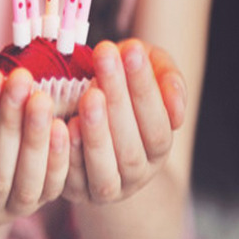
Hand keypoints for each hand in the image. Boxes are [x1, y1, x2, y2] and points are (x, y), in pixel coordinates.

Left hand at [63, 39, 186, 204]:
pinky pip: (72, 179)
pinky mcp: (74, 190)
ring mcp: (106, 186)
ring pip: (105, 170)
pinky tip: (64, 124)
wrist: (86, 112)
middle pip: (132, 147)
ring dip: (97, 132)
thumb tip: (174, 99)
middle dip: (119, 98)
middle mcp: (137, 173)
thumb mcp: (150, 73)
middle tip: (105, 57)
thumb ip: (167, 79)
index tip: (131, 48)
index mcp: (159, 148)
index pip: (158, 125)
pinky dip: (69, 154)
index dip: (145, 87)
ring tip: (90, 95)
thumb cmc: (121, 86)